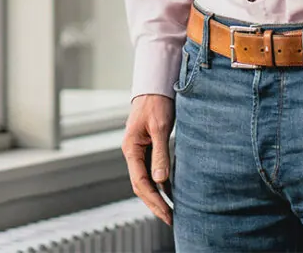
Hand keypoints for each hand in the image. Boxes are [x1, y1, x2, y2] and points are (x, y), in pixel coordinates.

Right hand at [123, 93, 174, 225]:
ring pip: (147, 179)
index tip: (167, 213)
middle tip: (171, 219)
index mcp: (131, 148)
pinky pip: (152, 169)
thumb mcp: (160, 127)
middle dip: (155, 203)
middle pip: (142, 185)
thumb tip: (161, 181)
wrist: (154, 84)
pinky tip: (172, 191)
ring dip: (158, 195)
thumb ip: (160, 154)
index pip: (140, 182)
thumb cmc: (156, 102)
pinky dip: (161, 182)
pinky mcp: (148, 146)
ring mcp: (139, 150)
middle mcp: (132, 152)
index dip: (154, 200)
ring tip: (172, 210)